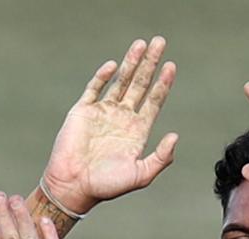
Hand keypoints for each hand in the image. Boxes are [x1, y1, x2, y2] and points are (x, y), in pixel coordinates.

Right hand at [41, 37, 178, 215]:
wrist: (74, 186)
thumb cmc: (107, 185)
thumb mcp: (141, 175)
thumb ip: (161, 158)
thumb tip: (175, 135)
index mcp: (137, 131)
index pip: (154, 100)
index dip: (163, 84)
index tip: (171, 66)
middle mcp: (122, 118)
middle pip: (140, 84)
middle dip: (150, 63)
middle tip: (160, 42)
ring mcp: (103, 112)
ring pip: (120, 81)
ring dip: (131, 62)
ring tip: (141, 44)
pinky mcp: (83, 111)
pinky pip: (94, 88)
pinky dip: (103, 75)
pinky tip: (114, 65)